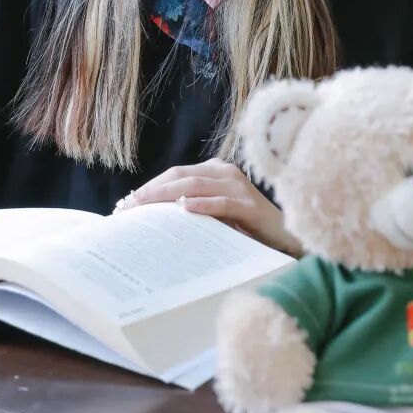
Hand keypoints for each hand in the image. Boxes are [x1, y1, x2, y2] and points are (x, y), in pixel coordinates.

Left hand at [114, 159, 300, 255]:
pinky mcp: (250, 206)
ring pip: (196, 186)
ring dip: (167, 196)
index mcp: (215, 171)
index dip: (150, 186)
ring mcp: (239, 188)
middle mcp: (226, 173)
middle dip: (152, 191)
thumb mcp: (213, 215)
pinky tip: (184, 210)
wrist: (285, 241)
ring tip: (145, 207)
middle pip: (181, 176)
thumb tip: (150, 220)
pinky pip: (222, 203)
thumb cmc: (245, 228)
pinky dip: (202, 206)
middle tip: (128, 207)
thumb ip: (190, 209)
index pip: (175, 173)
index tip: (126, 203)